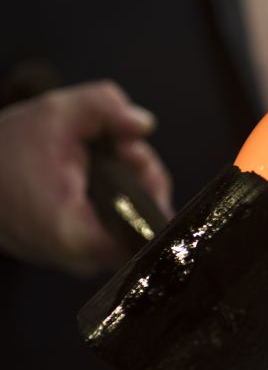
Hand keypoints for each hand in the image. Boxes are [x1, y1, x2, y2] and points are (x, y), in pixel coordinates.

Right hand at [0, 81, 172, 275]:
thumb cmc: (6, 151)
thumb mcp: (57, 112)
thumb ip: (105, 107)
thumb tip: (142, 124)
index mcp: (77, 234)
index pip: (148, 228)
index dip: (151, 184)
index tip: (131, 154)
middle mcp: (81, 259)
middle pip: (145, 223)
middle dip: (143, 178)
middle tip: (122, 148)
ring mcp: (79, 262)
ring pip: (132, 225)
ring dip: (131, 186)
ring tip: (110, 154)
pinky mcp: (75, 256)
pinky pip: (114, 228)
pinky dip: (114, 198)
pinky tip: (100, 173)